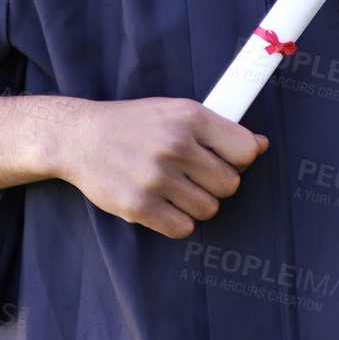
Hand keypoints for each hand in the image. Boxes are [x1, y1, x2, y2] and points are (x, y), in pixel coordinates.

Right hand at [55, 98, 267, 238]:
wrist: (78, 137)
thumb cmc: (131, 124)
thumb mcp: (174, 111)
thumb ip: (217, 129)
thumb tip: (260, 145)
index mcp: (188, 116)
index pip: (245, 151)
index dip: (238, 160)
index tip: (222, 159)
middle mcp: (175, 145)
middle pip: (229, 185)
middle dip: (214, 184)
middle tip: (190, 175)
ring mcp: (156, 177)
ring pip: (208, 209)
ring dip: (194, 204)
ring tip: (171, 188)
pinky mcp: (139, 206)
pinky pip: (183, 228)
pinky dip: (175, 221)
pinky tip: (159, 203)